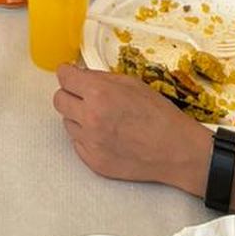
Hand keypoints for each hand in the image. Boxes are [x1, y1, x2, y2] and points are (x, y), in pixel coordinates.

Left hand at [53, 65, 210, 192]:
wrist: (175, 150)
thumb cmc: (159, 115)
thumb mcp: (131, 83)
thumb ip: (102, 78)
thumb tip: (82, 75)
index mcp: (99, 93)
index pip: (63, 77)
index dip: (68, 74)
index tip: (71, 75)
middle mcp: (90, 118)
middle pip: (59, 100)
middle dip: (70, 94)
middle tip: (84, 95)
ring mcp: (90, 142)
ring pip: (67, 122)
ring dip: (79, 117)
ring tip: (102, 118)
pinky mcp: (93, 162)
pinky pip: (78, 143)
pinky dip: (87, 137)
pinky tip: (106, 135)